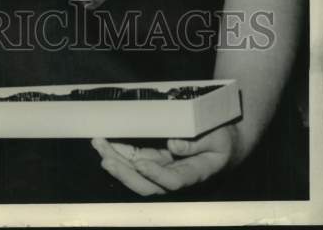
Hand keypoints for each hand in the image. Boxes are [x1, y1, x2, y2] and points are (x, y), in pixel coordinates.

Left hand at [92, 124, 240, 195]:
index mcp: (195, 173)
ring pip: (136, 174)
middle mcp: (176, 176)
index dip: (156, 175)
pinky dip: (117, 153)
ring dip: (115, 162)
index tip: (140, 163)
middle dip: (124, 173)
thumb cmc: (222, 139)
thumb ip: (198, 142)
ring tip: (98, 144)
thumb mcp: (218, 137)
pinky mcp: (155, 160)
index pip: (173, 181)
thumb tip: (174, 145)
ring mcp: (163, 170)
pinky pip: (134, 161)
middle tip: (105, 157)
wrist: (225, 144)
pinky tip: (103, 143)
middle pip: (147, 185)